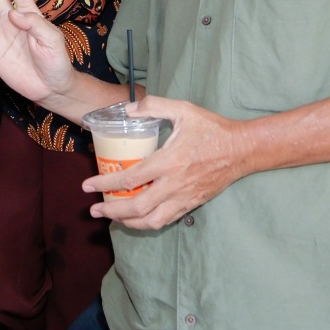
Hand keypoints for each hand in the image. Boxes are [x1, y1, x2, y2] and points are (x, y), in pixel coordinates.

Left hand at [82, 95, 249, 228]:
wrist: (242, 150)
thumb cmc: (212, 129)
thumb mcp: (183, 109)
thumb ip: (153, 106)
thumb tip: (127, 109)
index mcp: (168, 161)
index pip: (130, 178)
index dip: (105, 184)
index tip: (87, 186)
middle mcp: (174, 184)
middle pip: (137, 207)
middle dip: (111, 212)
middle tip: (94, 210)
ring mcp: (183, 197)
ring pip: (151, 220)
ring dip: (128, 222)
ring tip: (113, 218)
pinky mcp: (192, 204)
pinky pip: (166, 220)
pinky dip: (148, 223)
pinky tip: (137, 219)